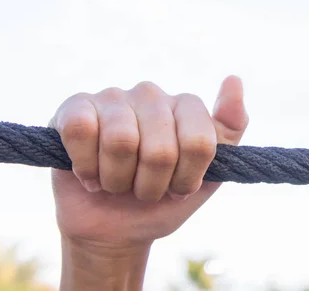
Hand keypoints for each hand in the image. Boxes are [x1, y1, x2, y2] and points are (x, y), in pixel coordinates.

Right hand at [50, 76, 247, 248]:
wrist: (114, 229)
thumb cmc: (163, 199)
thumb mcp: (210, 175)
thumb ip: (230, 128)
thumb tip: (233, 79)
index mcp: (186, 106)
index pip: (198, 143)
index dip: (186, 178)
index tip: (178, 188)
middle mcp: (151, 94)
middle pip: (160, 149)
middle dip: (151, 185)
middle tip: (143, 189)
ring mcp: (113, 97)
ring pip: (120, 140)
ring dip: (117, 180)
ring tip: (116, 182)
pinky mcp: (75, 107)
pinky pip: (81, 129)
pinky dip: (86, 165)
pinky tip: (89, 173)